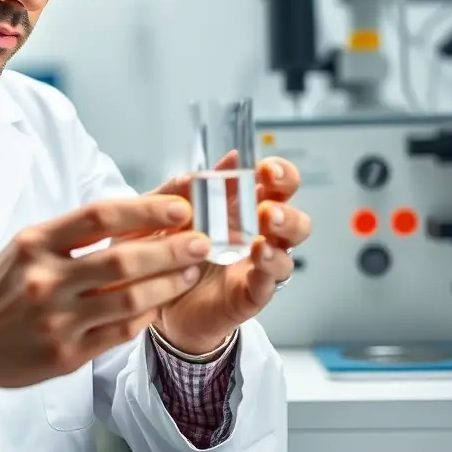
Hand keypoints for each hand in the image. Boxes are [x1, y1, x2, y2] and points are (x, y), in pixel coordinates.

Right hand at [0, 195, 213, 406]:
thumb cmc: (1, 287)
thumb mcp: (29, 246)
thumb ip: (80, 232)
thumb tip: (141, 212)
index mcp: (34, 242)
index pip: (100, 215)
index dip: (146, 209)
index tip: (180, 207)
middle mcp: (44, 280)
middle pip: (122, 260)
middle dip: (171, 250)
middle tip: (202, 241)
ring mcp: (55, 321)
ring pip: (129, 300)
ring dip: (168, 284)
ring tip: (190, 272)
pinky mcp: (65, 356)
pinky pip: (120, 333)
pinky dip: (146, 316)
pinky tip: (161, 303)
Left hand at [149, 155, 310, 353]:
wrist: (156, 293)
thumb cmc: (175, 247)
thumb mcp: (179, 211)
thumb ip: (203, 185)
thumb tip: (229, 157)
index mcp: (247, 209)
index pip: (280, 187)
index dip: (282, 175)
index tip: (266, 169)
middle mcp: (260, 237)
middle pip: (296, 221)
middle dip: (287, 211)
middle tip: (268, 209)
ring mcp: (258, 267)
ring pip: (288, 253)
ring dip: (280, 240)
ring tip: (264, 232)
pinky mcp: (250, 295)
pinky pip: (268, 284)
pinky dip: (266, 269)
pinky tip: (258, 257)